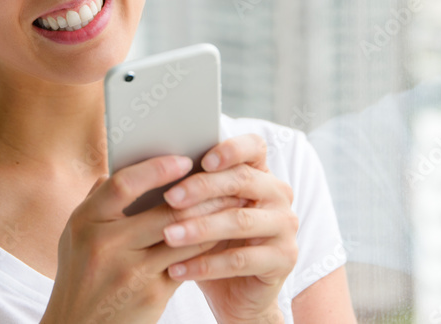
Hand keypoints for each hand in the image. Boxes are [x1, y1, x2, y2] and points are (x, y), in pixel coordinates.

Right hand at [41, 154, 247, 323]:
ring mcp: (130, 272)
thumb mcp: (78, 233)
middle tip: (228, 180)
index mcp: (86, 221)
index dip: (156, 169)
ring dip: (213, 219)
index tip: (184, 160)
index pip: (123, 184)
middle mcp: (106, 245)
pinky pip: (188, 262)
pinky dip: (207, 246)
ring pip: (185, 237)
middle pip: (165, 211)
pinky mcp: (151, 295)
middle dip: (203, 194)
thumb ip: (99, 198)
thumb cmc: (82, 272)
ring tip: (233, 203)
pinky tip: (221, 235)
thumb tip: (126, 161)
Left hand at [161, 134, 297, 323]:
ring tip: (167, 236)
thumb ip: (193, 190)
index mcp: (261, 173)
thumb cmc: (215, 243)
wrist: (238, 293)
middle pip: (242, 181)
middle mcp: (279, 194)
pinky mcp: (284, 259)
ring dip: (199, 228)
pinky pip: (240, 260)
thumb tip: (155, 169)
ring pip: (239, 221)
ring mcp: (285, 226)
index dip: (231, 149)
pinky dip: (205, 265)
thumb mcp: (205, 211)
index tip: (203, 160)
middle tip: (170, 198)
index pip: (254, 147)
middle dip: (202, 188)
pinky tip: (176, 269)